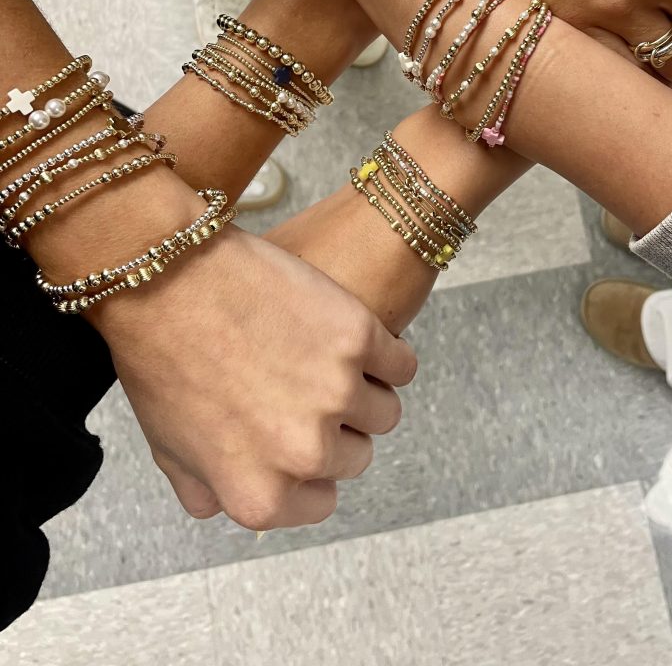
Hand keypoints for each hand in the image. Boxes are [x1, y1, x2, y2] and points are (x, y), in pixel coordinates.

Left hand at [93, 225, 415, 530]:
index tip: (297, 433)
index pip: (322, 501)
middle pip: (356, 454)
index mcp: (261, 496)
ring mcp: (337, 393)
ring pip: (385, 410)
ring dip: (364, 387)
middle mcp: (305, 455)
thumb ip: (210, 491)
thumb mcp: (168, 448)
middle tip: (304, 386)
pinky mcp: (358, 337)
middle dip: (335, 425)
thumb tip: (235, 503)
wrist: (168, 277)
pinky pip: (402, 363)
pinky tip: (352, 335)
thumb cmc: (161, 357)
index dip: (308, 465)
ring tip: (327, 358)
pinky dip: (386, 351)